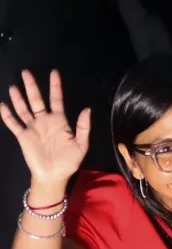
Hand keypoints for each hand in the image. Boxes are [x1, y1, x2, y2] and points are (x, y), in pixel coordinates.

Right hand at [0, 70, 89, 185]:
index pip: (56, 99)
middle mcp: (45, 121)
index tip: (54, 72)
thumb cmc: (69, 161)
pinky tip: (3, 105)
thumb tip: (87, 109)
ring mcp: (33, 128)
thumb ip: (84, 127)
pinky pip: (14, 124)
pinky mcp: (23, 137)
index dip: (55, 86)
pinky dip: (8, 115)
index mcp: (60, 121)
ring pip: (24, 109)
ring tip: (13, 85)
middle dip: (32, 86)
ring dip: (18, 97)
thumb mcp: (82, 144)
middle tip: (26, 72)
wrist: (54, 176)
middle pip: (37, 100)